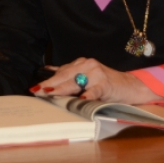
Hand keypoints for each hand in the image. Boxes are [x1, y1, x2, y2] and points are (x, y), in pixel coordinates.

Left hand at [31, 57, 162, 104]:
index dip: (47, 80)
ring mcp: (97, 74)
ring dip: (62, 89)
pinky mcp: (106, 84)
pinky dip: (87, 95)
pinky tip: (81, 99)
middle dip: (50, 85)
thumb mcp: (85, 76)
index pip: (60, 72)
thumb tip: (47, 72)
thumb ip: (69, 75)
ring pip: (76, 82)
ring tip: (50, 94)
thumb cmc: (104, 84)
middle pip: (65, 76)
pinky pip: (94, 90)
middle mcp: (87, 65)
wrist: (130, 86)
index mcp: (80, 63)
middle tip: (36, 91)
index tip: (34, 88)